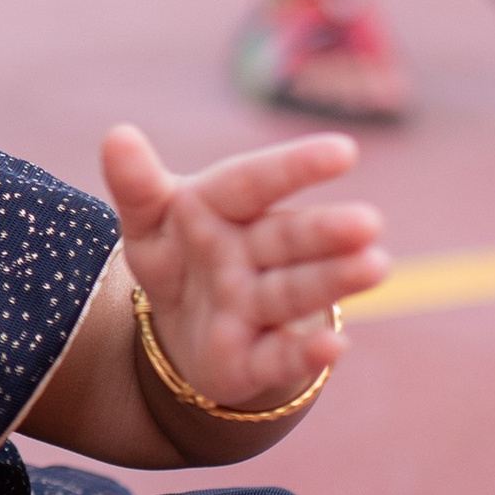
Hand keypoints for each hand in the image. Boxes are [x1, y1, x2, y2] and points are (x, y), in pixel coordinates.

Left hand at [102, 121, 388, 412]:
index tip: (343, 151)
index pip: (253, 182)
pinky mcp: (254, 360)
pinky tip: (337, 345)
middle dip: (326, 233)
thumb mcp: (148, 222)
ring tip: (375, 266)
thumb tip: (118, 135)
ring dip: (332, 281)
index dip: (294, 168)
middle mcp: (251, 253)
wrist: (184, 329)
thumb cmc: (176, 256)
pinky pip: (280, 356)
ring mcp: (257, 306)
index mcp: (223, 208)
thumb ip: (136, 185)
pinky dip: (306, 354)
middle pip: (287, 238)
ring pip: (293, 292)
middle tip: (368, 223)